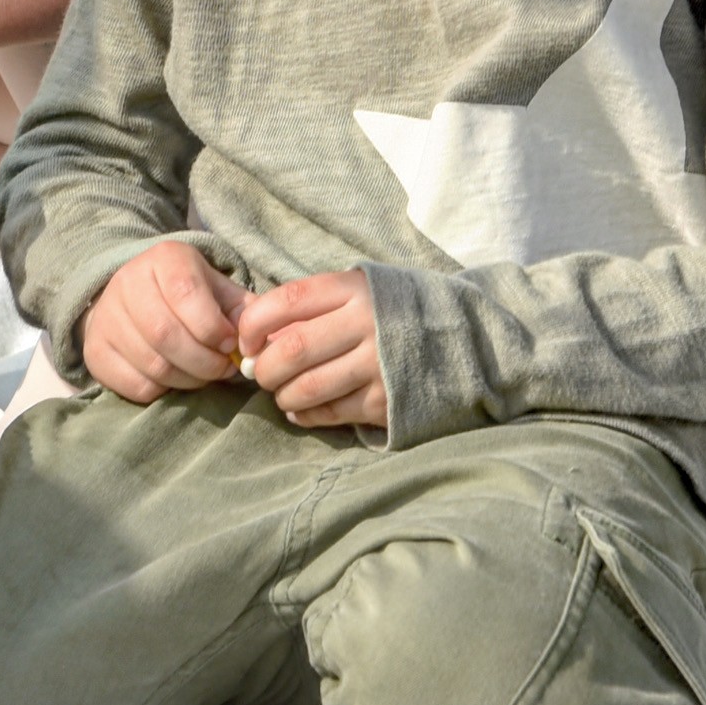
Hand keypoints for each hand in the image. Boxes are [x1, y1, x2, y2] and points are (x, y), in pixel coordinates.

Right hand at [81, 240, 250, 402]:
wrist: (132, 297)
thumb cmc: (187, 295)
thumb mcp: (217, 288)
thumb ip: (242, 309)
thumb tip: (258, 338)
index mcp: (164, 258)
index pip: (186, 294)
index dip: (213, 328)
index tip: (230, 345)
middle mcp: (127, 282)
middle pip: (166, 334)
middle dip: (204, 361)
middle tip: (222, 370)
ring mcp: (105, 318)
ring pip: (152, 364)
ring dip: (188, 379)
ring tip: (202, 374)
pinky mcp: (94, 351)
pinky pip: (135, 385)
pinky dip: (163, 390)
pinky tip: (173, 378)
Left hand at [235, 268, 384, 429]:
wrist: (459, 338)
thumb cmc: (389, 313)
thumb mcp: (357, 293)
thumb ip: (312, 310)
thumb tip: (256, 344)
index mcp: (353, 289)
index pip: (287, 300)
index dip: (254, 324)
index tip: (246, 341)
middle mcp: (366, 323)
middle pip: (293, 349)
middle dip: (265, 368)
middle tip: (262, 375)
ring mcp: (378, 364)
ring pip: (308, 387)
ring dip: (283, 396)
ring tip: (283, 394)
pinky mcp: (386, 400)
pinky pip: (331, 413)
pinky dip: (306, 415)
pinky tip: (302, 410)